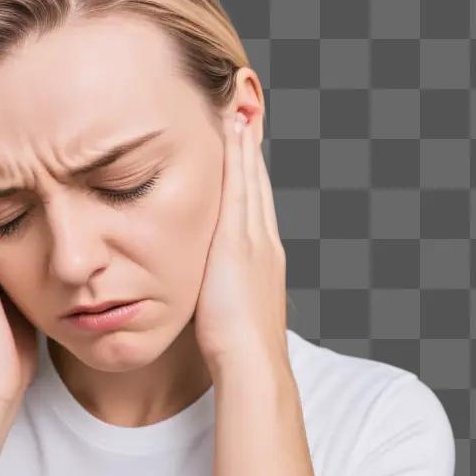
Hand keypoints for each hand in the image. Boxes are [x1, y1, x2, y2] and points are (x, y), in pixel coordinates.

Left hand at [194, 111, 289, 380]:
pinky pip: (240, 186)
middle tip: (247, 117)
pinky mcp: (240, 239)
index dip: (251, 180)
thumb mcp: (230, 315)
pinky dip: (239, 157)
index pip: (256, 210)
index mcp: (263, 262)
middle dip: (252, 154)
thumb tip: (211, 297)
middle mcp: (265, 244)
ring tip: (239, 113)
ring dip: (246, 146)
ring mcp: (255, 239)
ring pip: (252, 181)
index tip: (245, 154)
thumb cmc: (236, 352)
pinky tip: (231, 131)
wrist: (251, 362)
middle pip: (259, 188)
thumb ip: (222, 297)